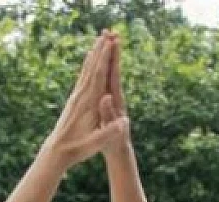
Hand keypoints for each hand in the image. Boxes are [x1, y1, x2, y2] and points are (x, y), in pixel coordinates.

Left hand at [42, 33, 129, 169]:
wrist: (56, 152)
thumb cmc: (77, 149)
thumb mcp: (95, 144)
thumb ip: (108, 132)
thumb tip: (122, 123)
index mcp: (88, 104)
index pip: (99, 77)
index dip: (105, 59)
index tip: (111, 43)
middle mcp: (81, 96)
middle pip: (92, 68)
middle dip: (100, 50)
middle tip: (107, 33)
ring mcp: (76, 97)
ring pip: (86, 70)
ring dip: (93, 54)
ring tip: (99, 40)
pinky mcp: (74, 100)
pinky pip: (82, 78)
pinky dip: (87, 65)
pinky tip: (88, 60)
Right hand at [102, 31, 131, 159]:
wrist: (120, 153)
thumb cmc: (115, 145)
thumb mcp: (111, 130)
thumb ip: (108, 114)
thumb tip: (107, 97)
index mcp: (116, 102)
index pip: (114, 76)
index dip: (113, 59)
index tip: (113, 42)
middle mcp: (116, 97)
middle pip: (113, 70)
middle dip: (112, 52)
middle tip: (110, 32)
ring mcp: (112, 99)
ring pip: (108, 74)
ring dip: (107, 58)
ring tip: (105, 41)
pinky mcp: (107, 103)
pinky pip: (103, 82)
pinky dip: (101, 71)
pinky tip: (98, 64)